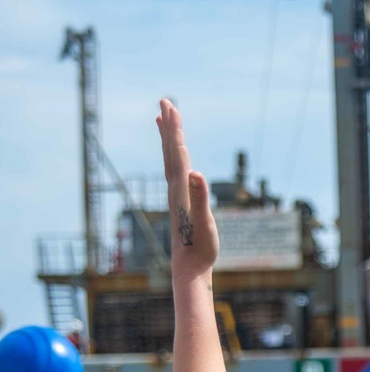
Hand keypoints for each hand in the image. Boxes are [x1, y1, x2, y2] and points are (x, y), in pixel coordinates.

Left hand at [156, 98, 219, 279]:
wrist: (189, 269)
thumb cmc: (200, 248)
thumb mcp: (205, 222)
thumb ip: (200, 197)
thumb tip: (195, 173)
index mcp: (181, 189)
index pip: (178, 153)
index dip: (174, 130)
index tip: (170, 106)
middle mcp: (175, 189)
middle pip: (170, 152)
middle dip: (169, 126)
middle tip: (165, 102)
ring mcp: (176, 196)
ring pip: (170, 161)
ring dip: (167, 140)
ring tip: (162, 121)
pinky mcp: (180, 204)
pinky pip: (174, 173)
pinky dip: (173, 159)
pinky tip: (176, 158)